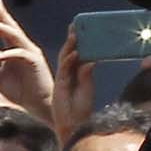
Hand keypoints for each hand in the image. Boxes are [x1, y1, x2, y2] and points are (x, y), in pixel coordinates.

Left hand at [0, 0, 55, 125]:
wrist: (38, 105)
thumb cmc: (21, 92)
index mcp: (15, 50)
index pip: (5, 31)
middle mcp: (24, 48)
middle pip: (12, 28)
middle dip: (2, 15)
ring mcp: (31, 53)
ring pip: (16, 38)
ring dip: (3, 30)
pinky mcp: (36, 63)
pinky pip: (22, 54)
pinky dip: (10, 53)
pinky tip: (0, 53)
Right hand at [52, 26, 95, 141]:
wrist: (73, 125)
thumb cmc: (81, 110)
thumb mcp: (87, 89)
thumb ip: (87, 74)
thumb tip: (90, 60)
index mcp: (77, 74)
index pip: (78, 54)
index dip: (79, 42)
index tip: (82, 29)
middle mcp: (69, 74)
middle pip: (69, 52)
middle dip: (72, 39)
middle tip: (75, 25)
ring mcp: (63, 78)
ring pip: (65, 58)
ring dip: (70, 46)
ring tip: (74, 34)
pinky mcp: (59, 85)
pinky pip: (65, 69)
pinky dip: (70, 60)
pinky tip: (76, 53)